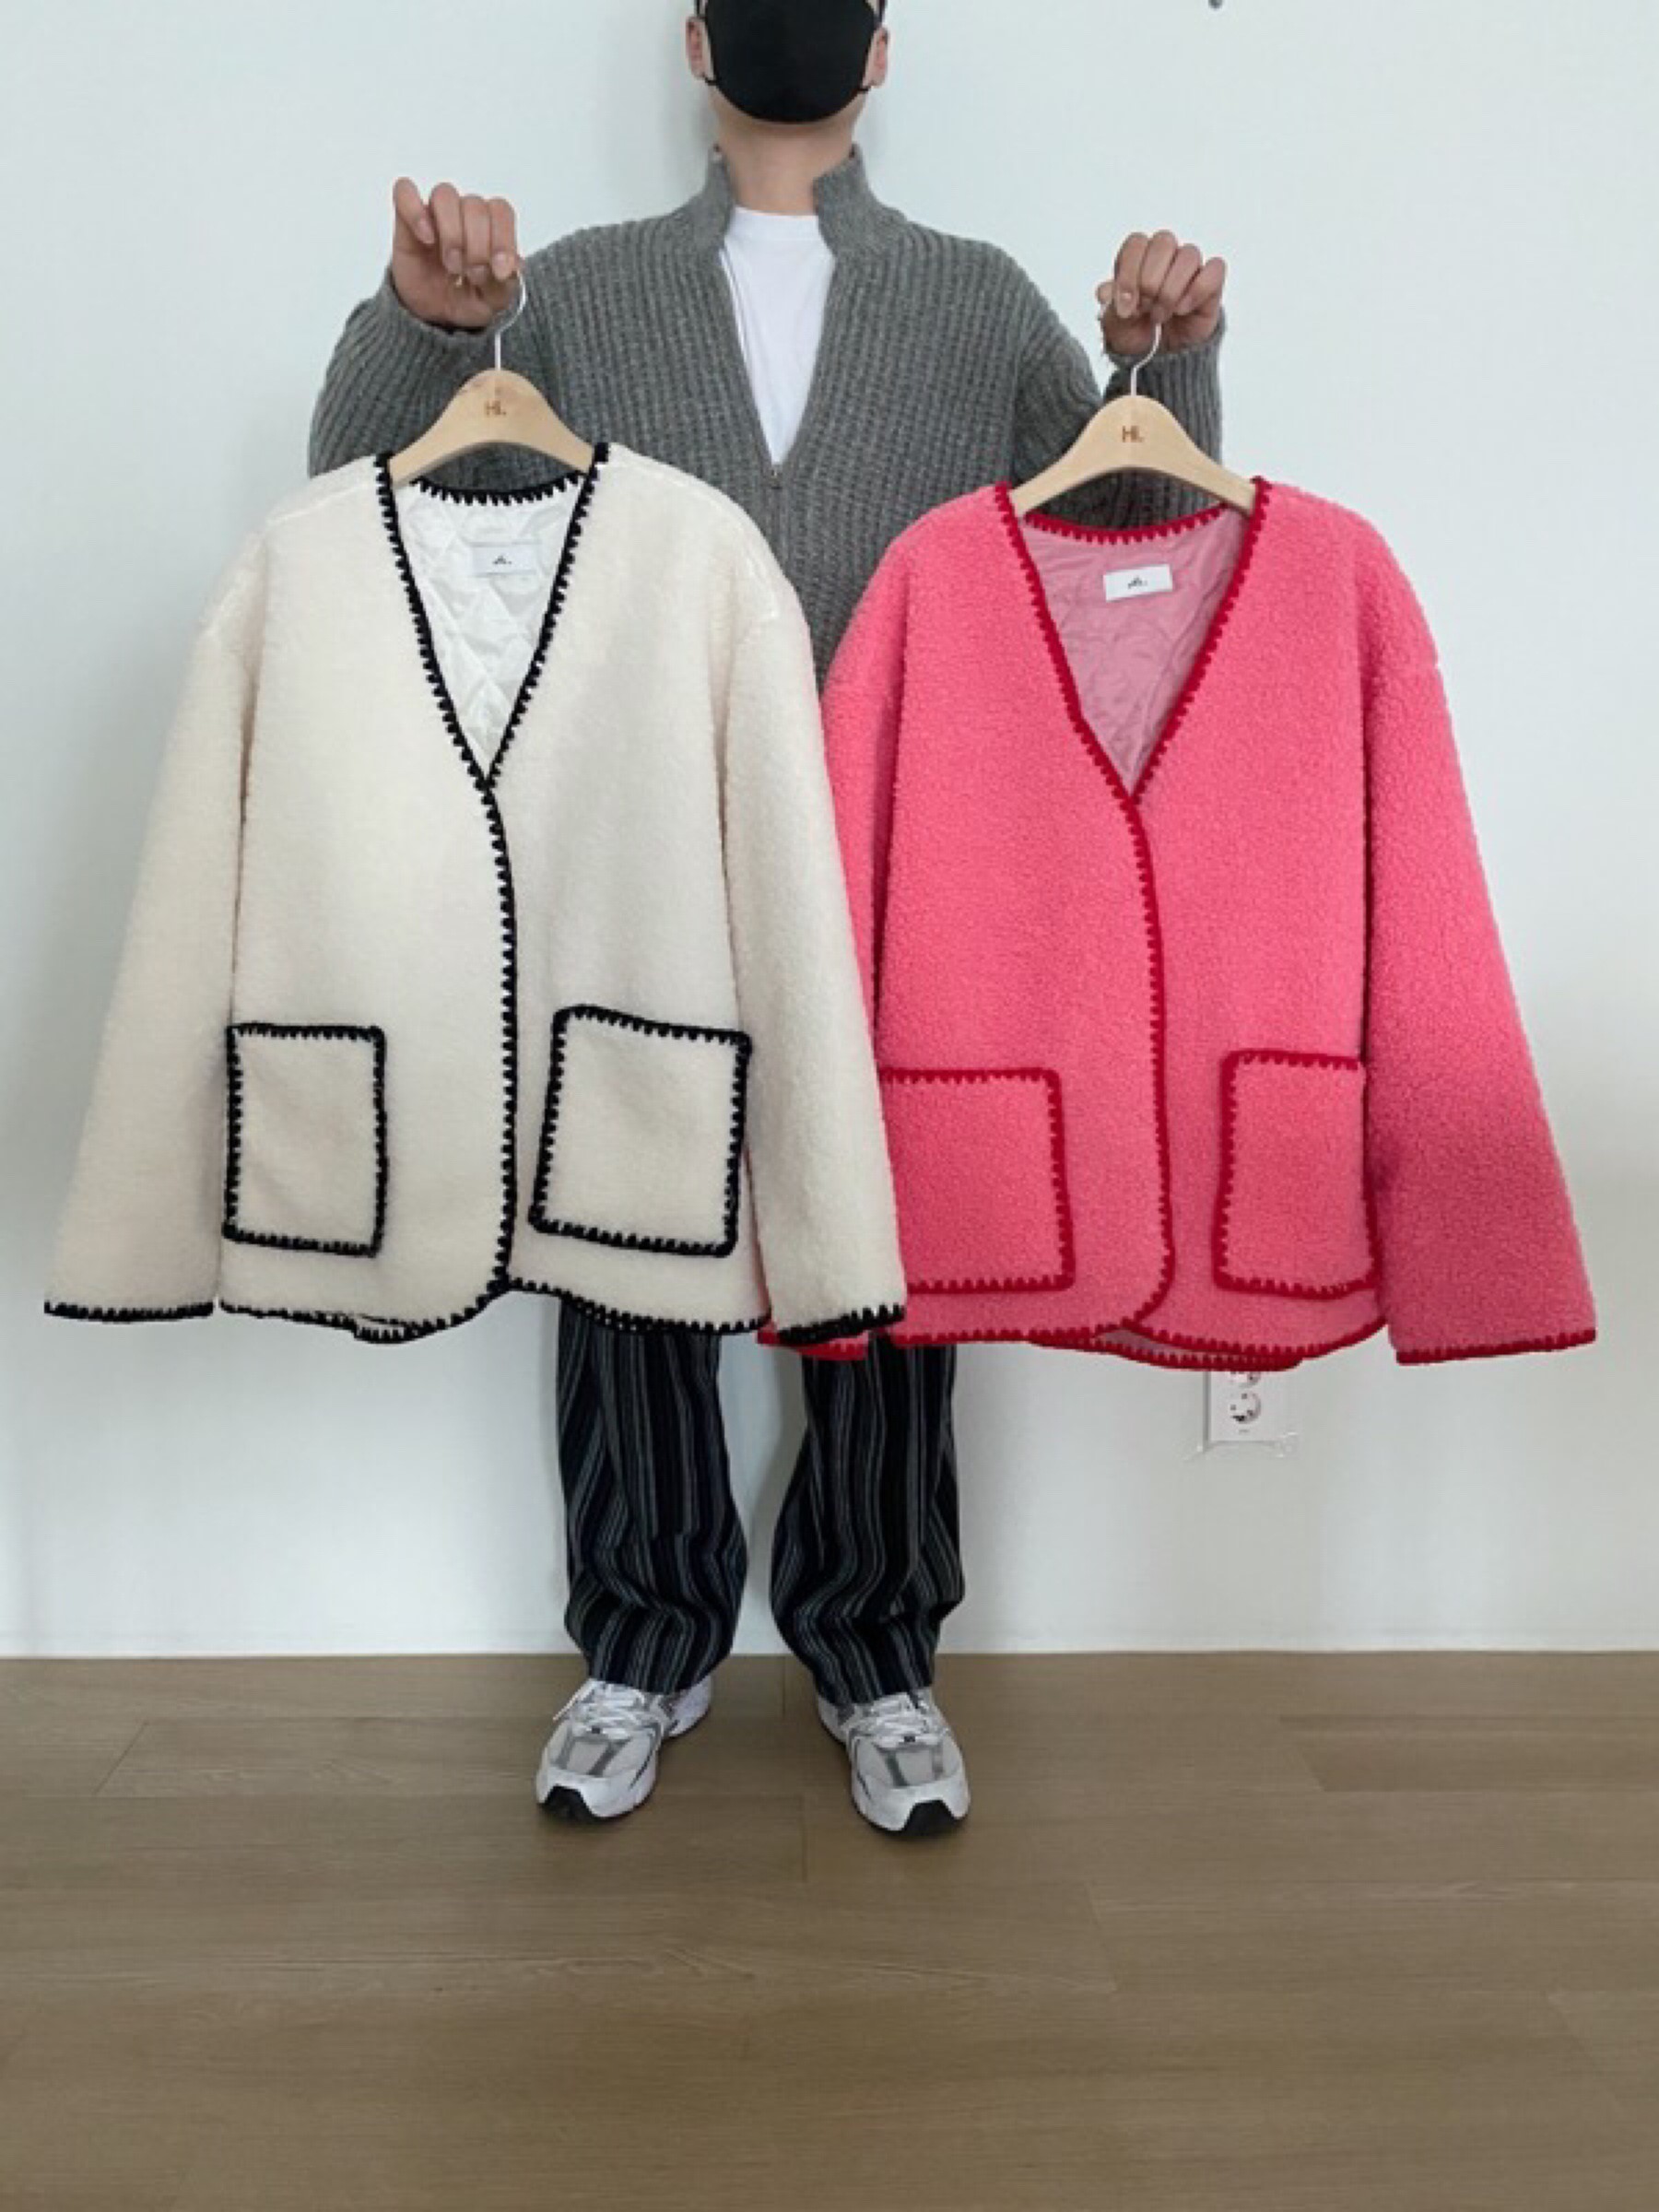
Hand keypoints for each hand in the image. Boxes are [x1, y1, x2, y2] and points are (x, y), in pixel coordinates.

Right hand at [390, 178, 521, 329]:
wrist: (432, 313)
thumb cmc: (465, 299)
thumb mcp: (491, 302)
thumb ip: (504, 285)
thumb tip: (512, 266)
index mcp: (490, 227)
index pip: (501, 211)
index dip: (503, 239)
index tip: (500, 271)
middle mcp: (464, 214)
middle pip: (475, 206)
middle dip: (477, 246)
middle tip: (472, 275)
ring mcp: (435, 213)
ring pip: (445, 195)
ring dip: (452, 232)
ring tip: (452, 265)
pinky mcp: (407, 217)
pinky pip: (405, 192)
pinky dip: (416, 212)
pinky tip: (426, 238)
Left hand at [1097, 230, 1225, 357]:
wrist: (1159, 358)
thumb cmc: (1137, 333)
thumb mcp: (1115, 325)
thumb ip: (1110, 305)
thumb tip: (1105, 292)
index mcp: (1138, 257)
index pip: (1136, 244)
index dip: (1129, 274)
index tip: (1125, 307)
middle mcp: (1165, 256)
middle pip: (1163, 242)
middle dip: (1150, 281)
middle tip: (1145, 308)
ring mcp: (1190, 267)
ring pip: (1189, 255)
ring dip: (1171, 290)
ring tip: (1161, 315)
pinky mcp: (1211, 282)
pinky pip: (1214, 269)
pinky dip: (1197, 291)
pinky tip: (1183, 309)